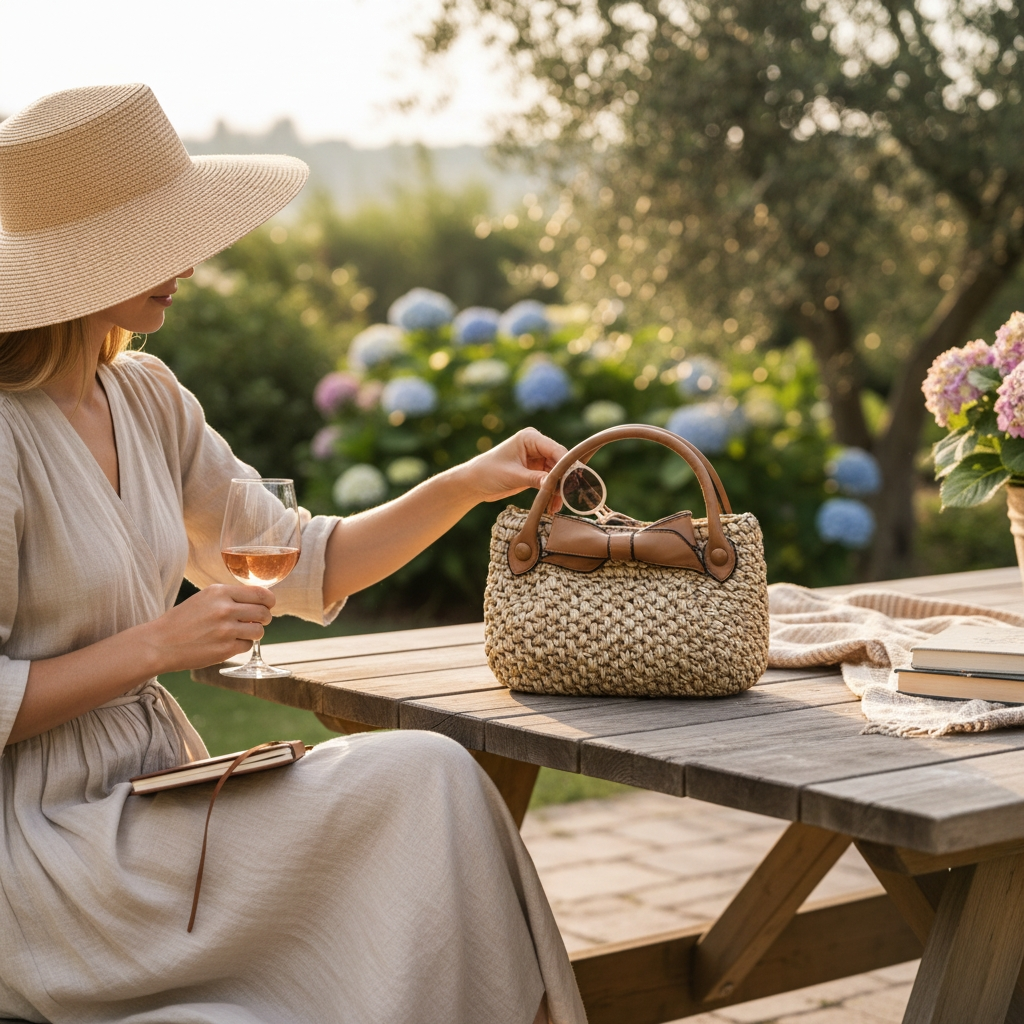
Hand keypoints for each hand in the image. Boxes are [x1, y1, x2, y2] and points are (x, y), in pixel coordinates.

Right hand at [141, 584, 275, 673]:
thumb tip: (260, 600)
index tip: (269, 605)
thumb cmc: (183, 620)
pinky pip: (247, 646)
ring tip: (240, 633)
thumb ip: (230, 597)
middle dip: (264, 618)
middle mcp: (225, 608)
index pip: (260, 593)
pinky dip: (242, 645)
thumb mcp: (205, 598)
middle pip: (264, 613)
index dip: (269, 600)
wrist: (160, 643)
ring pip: (259, 631)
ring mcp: (226, 630)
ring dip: (254, 633)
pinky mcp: (225, 649)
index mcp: (219, 592)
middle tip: (256, 621)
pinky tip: (228, 643)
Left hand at [455, 427, 567, 503]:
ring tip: (556, 506)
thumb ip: (535, 479)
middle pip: (559, 462)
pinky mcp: (536, 470)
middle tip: (569, 497)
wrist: (474, 483)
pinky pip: (550, 481)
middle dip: (564, 480)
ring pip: (557, 474)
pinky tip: (552, 506)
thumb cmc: (488, 473)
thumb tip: (555, 485)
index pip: (555, 449)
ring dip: (558, 490)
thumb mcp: (513, 476)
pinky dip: (552, 493)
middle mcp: (536, 445)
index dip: (566, 465)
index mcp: (530, 438)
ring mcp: (537, 458)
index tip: (574, 482)